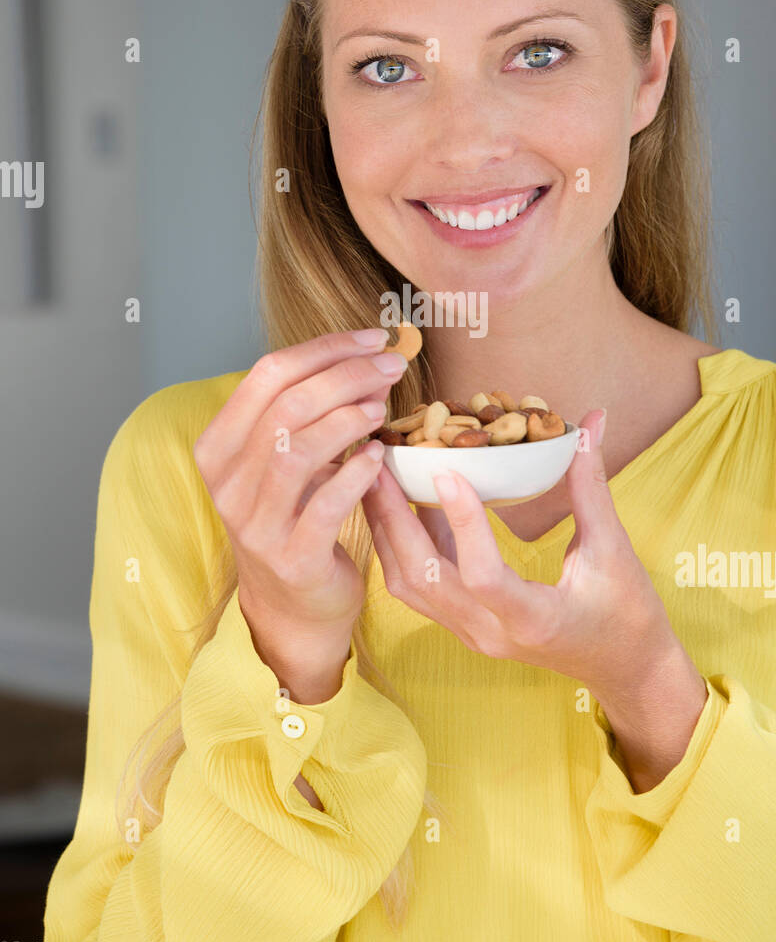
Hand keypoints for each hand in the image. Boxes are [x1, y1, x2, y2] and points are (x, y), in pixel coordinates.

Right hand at [193, 329, 406, 659]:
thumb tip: (367, 356)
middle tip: (391, 367)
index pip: (267, 374)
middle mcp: (226, 484)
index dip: (324, 348)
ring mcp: (255, 524)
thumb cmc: (297, 515)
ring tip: (382, 408)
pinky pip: (325, 504)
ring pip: (297, 450)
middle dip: (347, 376)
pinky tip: (379, 457)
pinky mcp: (291, 558)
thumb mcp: (287, 458)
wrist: (295, 602)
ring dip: (349, 419)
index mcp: (218, 447)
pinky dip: (356, 474)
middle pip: (286, 406)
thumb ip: (309, 410)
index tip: (373, 338)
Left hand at [362, 408, 706, 780]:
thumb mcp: (614, 549)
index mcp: (534, 618)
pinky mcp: (464, 627)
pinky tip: (400, 501)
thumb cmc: (628, 612)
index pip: (485, 575)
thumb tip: (593, 419)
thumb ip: (592, 485)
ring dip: (387, 530)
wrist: (625, 670)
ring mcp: (472, 634)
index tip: (446, 470)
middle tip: (377, 461)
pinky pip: (419, 586)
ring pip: (410, 585)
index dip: (463, 523)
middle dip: (393, 518)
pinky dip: (403, 543)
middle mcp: (491, 633)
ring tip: (373, 477)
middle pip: (423, 579)